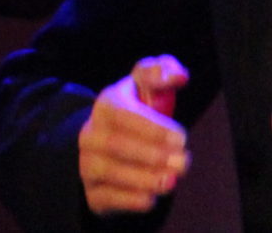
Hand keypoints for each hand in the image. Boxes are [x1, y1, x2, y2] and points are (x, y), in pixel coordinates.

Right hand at [78, 56, 190, 214]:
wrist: (104, 147)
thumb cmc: (135, 114)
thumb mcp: (144, 86)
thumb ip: (161, 72)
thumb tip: (178, 76)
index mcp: (105, 106)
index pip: (122, 114)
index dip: (151, 128)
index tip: (181, 138)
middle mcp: (91, 135)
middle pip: (116, 144)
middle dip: (152, 155)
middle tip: (183, 162)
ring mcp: (88, 164)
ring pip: (109, 172)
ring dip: (143, 178)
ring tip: (170, 181)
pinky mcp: (93, 192)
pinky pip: (105, 197)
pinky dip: (128, 200)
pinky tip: (150, 198)